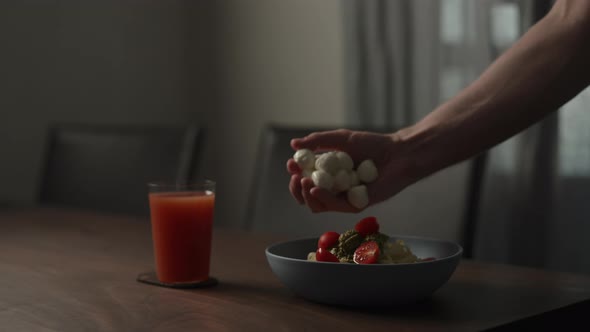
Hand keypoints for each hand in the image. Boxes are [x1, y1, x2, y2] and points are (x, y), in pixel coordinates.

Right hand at [286, 129, 418, 212]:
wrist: (398, 153)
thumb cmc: (372, 144)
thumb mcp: (341, 138)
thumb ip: (318, 141)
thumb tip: (294, 144)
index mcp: (328, 172)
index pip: (305, 177)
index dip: (295, 173)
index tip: (291, 164)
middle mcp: (334, 187)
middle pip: (307, 195)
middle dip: (297, 188)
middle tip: (296, 178)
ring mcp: (344, 198)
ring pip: (317, 205)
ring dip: (307, 195)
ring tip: (305, 182)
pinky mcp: (355, 205)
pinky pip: (335, 206)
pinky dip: (323, 198)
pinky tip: (316, 189)